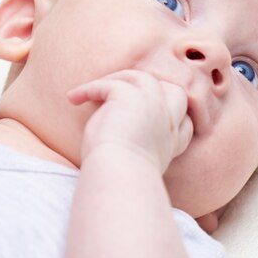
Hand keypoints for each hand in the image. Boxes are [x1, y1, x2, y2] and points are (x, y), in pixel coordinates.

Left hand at [67, 70, 192, 172]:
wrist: (119, 177)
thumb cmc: (119, 179)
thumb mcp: (137, 162)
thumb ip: (136, 147)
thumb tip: (114, 135)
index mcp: (171, 142)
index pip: (184, 123)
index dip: (170, 115)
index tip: (149, 119)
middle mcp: (167, 122)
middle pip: (175, 92)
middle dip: (154, 88)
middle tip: (124, 93)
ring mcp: (152, 106)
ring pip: (142, 78)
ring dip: (118, 80)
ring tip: (94, 89)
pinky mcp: (130, 97)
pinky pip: (108, 84)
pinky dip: (88, 89)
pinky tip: (73, 98)